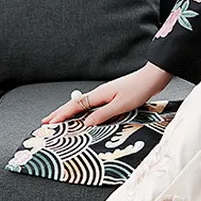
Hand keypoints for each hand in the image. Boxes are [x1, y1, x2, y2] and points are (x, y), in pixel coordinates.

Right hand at [40, 62, 173, 126]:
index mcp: (99, 94)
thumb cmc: (140, 89)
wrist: (153, 77)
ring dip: (71, 112)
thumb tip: (86, 123)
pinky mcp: (114, 96)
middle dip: (60, 113)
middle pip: (75, 104)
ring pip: (83, 104)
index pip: (75, 106)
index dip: (62, 115)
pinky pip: (93, 105)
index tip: (49, 123)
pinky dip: (84, 111)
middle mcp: (100, 93)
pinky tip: (85, 115)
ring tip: (61, 120)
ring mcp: (107, 94)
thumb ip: (103, 115)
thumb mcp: (121, 105)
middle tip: (47, 121)